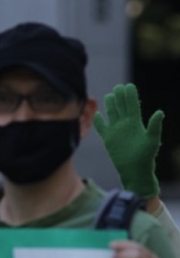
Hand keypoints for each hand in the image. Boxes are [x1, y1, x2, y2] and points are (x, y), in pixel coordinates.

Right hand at [93, 83, 163, 198]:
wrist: (135, 171)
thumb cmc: (146, 157)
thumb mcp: (152, 140)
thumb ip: (154, 126)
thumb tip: (159, 112)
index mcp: (136, 123)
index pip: (132, 105)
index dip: (131, 96)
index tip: (129, 86)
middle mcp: (126, 125)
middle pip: (121, 107)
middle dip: (120, 96)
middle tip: (119, 86)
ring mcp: (116, 131)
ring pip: (112, 114)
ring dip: (110, 104)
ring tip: (110, 95)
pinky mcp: (108, 139)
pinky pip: (101, 127)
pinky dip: (98, 120)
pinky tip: (97, 114)